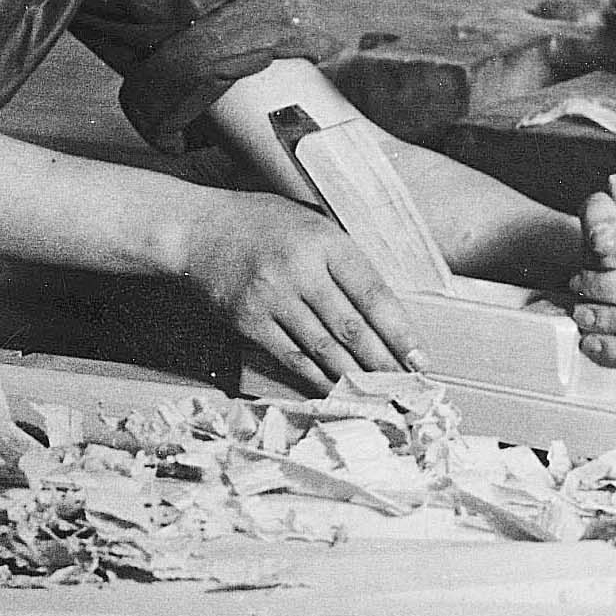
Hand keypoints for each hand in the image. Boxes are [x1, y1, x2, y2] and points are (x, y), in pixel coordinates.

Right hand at [180, 191, 425, 391]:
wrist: (196, 230)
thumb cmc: (258, 223)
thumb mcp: (308, 220)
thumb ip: (341, 258)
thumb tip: (382, 308)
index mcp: (323, 240)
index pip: (374, 294)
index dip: (400, 332)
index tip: (420, 358)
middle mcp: (299, 268)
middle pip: (352, 328)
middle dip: (385, 363)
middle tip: (408, 388)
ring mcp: (272, 296)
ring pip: (325, 348)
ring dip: (355, 377)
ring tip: (380, 395)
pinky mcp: (249, 320)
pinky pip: (291, 357)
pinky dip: (317, 377)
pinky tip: (336, 388)